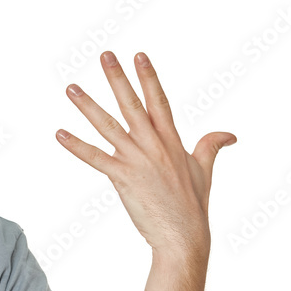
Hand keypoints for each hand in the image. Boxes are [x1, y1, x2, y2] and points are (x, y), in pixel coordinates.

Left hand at [56, 51, 235, 256]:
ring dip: (88, 106)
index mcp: (171, 140)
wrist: (184, 236)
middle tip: (104, 55)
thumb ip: (211, 146)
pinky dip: (77, 146)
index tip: (138, 56)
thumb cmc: (193, 205)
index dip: (148, 77)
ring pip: (108, 126)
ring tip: (71, 88)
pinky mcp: (124, 178)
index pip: (159, 101)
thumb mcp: (205, 170)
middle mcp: (154, 145)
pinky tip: (60, 133)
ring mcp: (138, 160)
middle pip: (132, 104)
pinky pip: (95, 158)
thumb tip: (230, 134)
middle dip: (117, 78)